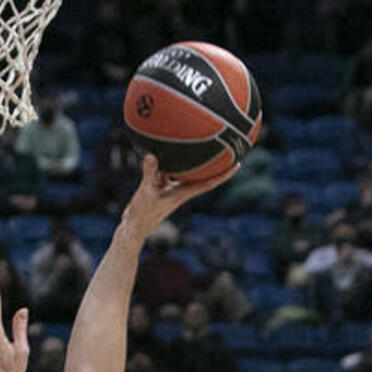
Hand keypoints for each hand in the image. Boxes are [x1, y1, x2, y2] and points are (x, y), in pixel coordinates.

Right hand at [121, 154, 235, 243]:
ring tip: (202, 142)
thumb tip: (151, 155)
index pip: (208, 183)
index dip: (223, 175)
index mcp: (182, 194)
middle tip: (229, 148)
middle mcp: (180, 191)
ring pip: (185, 171)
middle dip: (215, 164)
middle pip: (202, 175)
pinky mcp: (160, 187)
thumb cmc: (142, 214)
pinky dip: (170, 160)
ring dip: (193, 160)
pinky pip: (169, 170)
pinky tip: (167, 147)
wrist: (133, 228)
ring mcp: (170, 189)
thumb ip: (149, 173)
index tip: (238, 164)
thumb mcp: (146, 192)